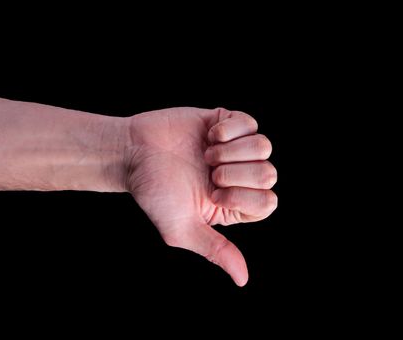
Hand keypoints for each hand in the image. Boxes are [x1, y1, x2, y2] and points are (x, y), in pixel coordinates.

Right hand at [126, 107, 277, 285]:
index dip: (241, 197)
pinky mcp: (227, 122)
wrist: (133, 153)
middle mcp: (240, 177)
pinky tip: (208, 136)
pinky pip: (250, 122)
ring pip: (264, 146)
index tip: (212, 194)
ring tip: (207, 154)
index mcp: (235, 204)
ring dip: (231, 151)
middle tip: (209, 173)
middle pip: (269, 174)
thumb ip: (216, 250)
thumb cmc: (155, 194)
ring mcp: (236, 148)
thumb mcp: (182, 229)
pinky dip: (228, 129)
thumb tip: (242, 280)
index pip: (268, 202)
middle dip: (235, 173)